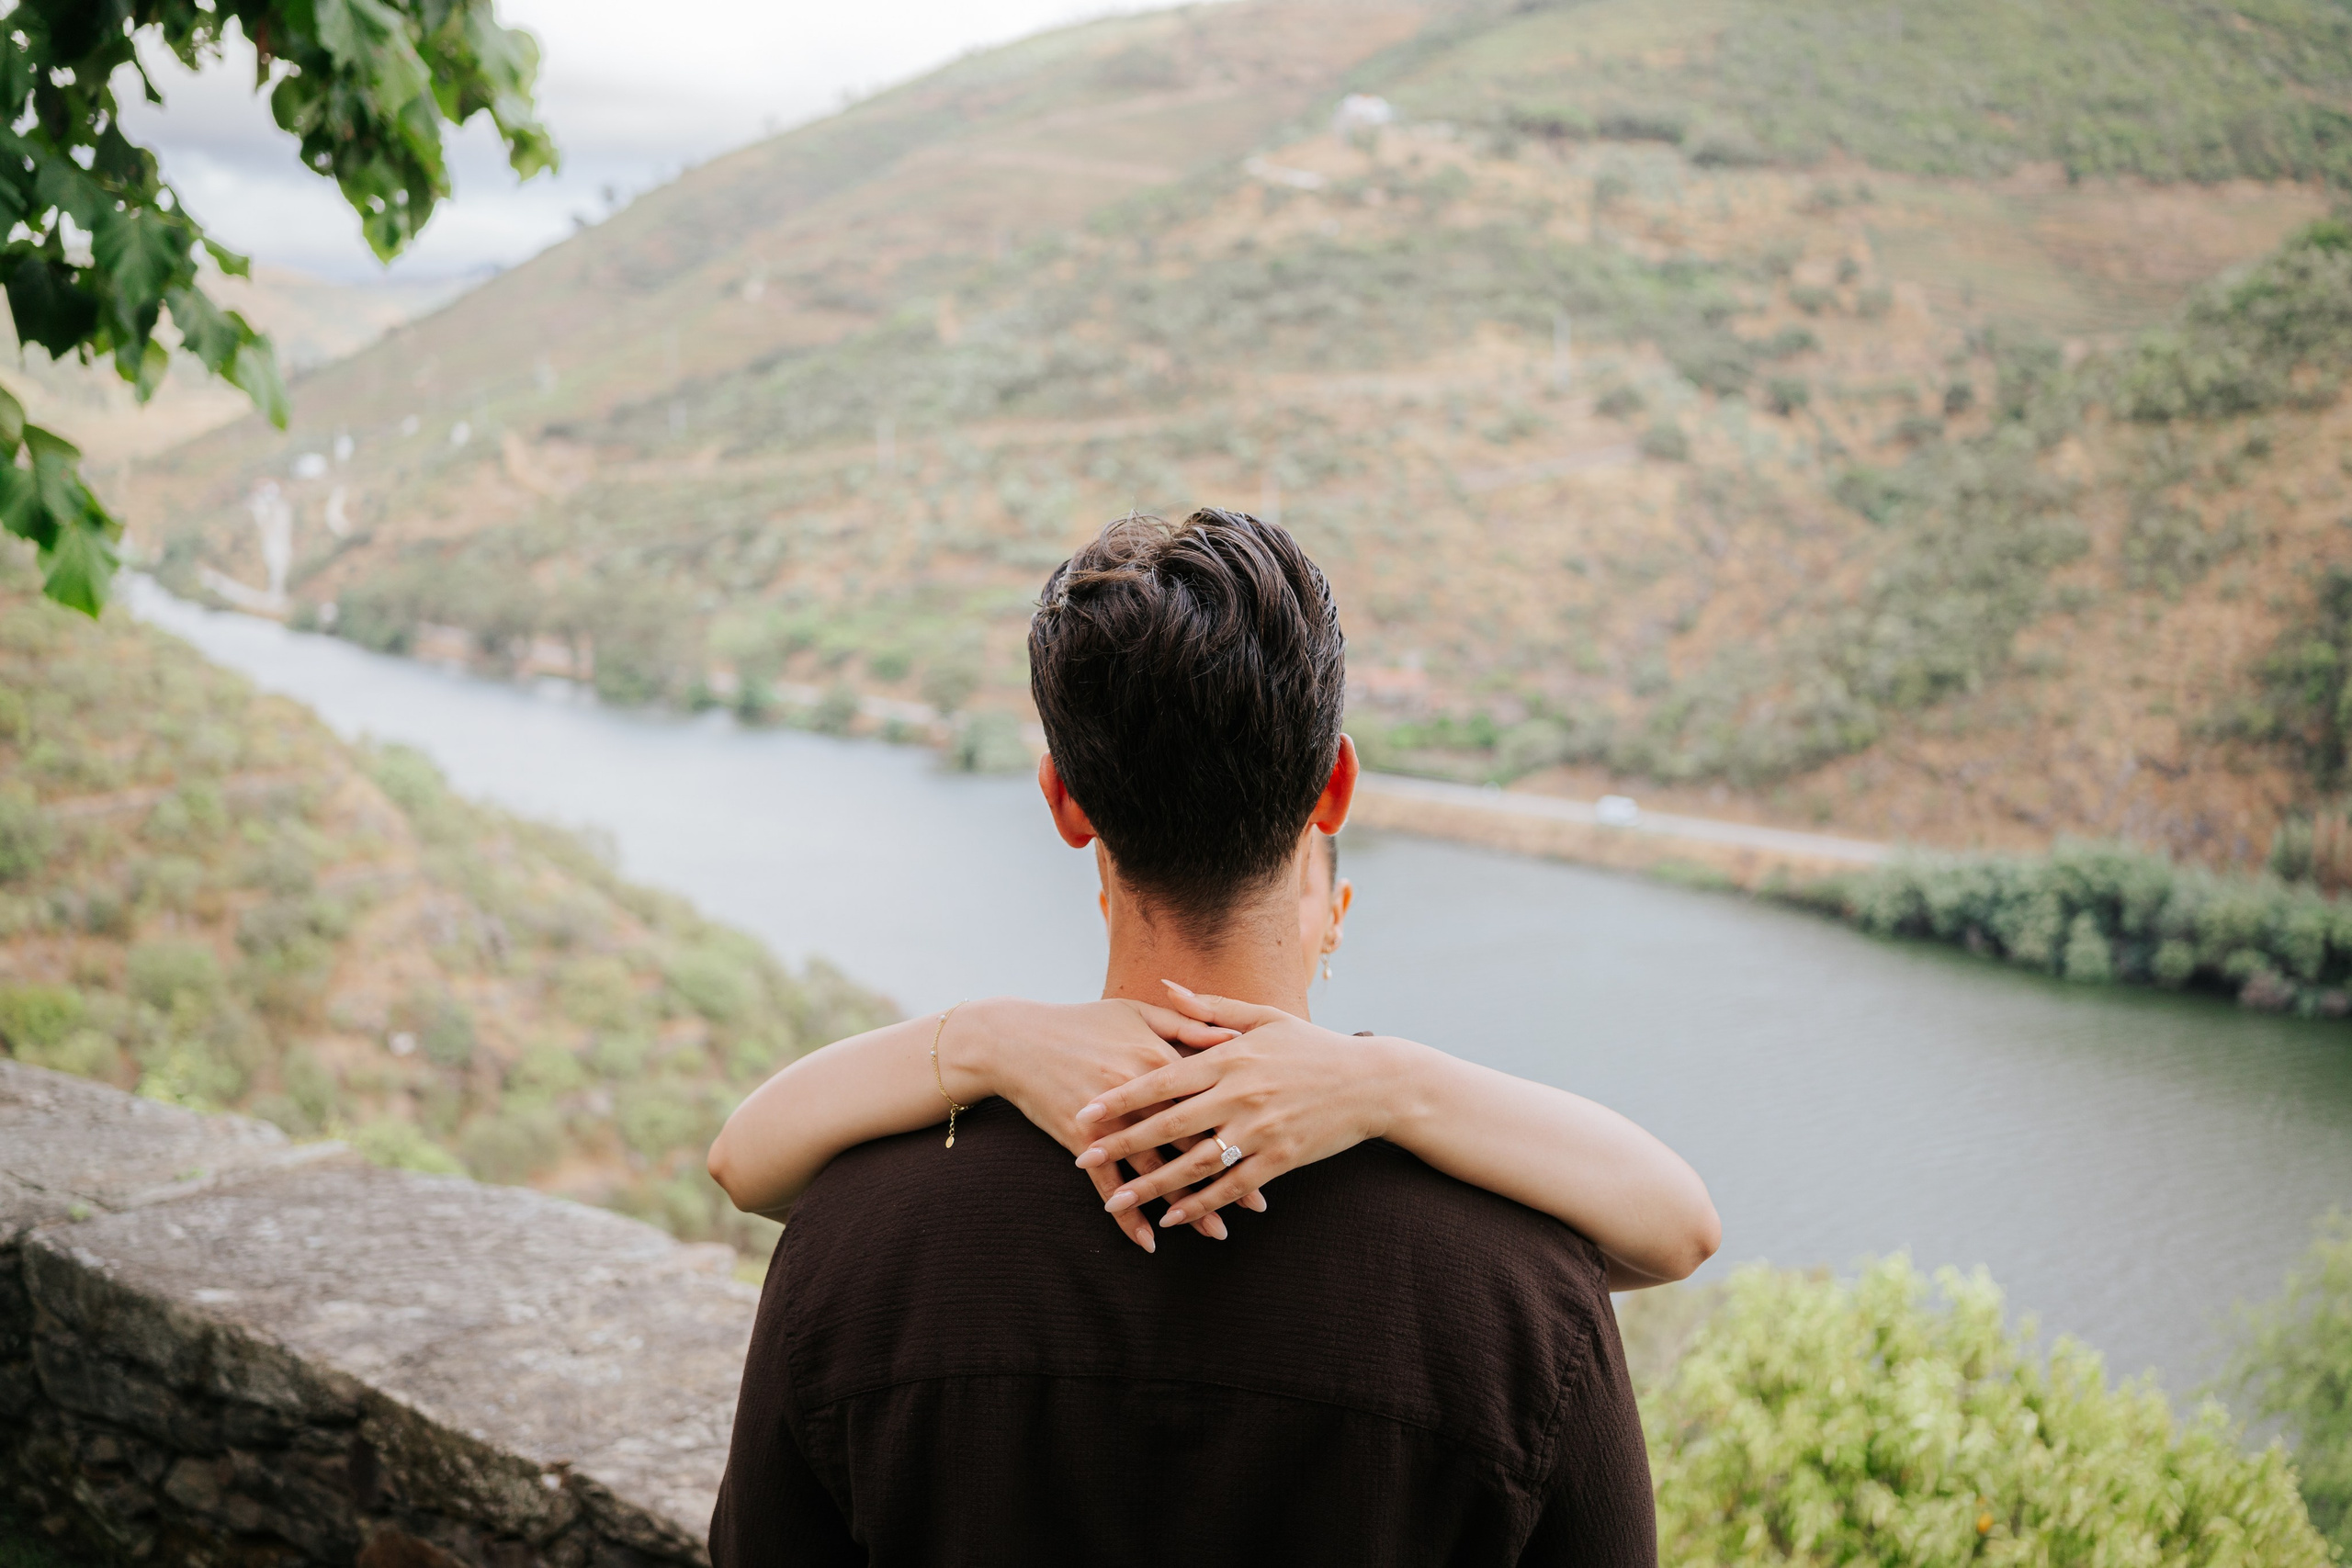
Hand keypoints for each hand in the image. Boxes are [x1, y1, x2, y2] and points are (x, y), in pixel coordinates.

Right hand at [957, 997, 1252, 1250]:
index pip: (1210, 1096)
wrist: (1014, 1039)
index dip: (1242, 1123)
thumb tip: (1233, 1037)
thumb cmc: (1082, 1022)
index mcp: (1156, 1056)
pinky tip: (1148, 1239)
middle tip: (1256, 1205)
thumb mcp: (1136, 1012)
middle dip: (1225, 1174)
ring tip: (1215, 1232)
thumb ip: (1186, 1023)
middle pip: (1190, 1139)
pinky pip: (1108, 1184)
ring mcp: (1107, 1120)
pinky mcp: (1079, 1140)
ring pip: (1154, 1169)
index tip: (1274, 1146)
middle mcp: (1137, 1091)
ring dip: (1185, 1204)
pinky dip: (1127, 1214)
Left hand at [1072, 982, 1417, 1227]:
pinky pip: (1230, 1187)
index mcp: (1229, 1057)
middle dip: (1121, 1145)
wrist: (1371, 1083)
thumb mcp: (1263, 1018)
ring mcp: (1260, 1130)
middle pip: (1168, 1124)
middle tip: (1080, 1159)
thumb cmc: (1313, 1046)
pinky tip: (1170, 1219)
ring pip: (1194, 1164)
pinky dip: (1198, 1205)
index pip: (1162, 1079)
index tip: (1084, 1112)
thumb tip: (1165, 985)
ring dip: (1150, 1186)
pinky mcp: (1280, 1159)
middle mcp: (1239, 1094)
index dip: (1120, 1098)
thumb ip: (1209, 1009)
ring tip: (1114, 1201)